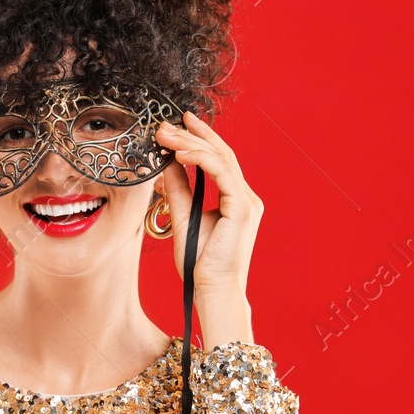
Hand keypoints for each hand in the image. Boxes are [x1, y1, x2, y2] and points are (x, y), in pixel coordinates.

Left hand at [154, 111, 262, 307]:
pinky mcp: (243, 209)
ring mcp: (247, 202)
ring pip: (221, 160)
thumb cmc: (199, 263)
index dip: (200, 138)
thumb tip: (166, 164)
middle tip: (166, 124)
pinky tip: (180, 154)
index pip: (218, 160)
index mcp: (235, 199)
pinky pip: (222, 174)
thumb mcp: (183, 217)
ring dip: (191, 143)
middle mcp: (245, 197)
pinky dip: (201, 160)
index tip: (178, 123)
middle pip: (221, 154)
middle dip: (192, 135)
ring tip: (166, 135)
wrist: (212, 290)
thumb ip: (178, 189)